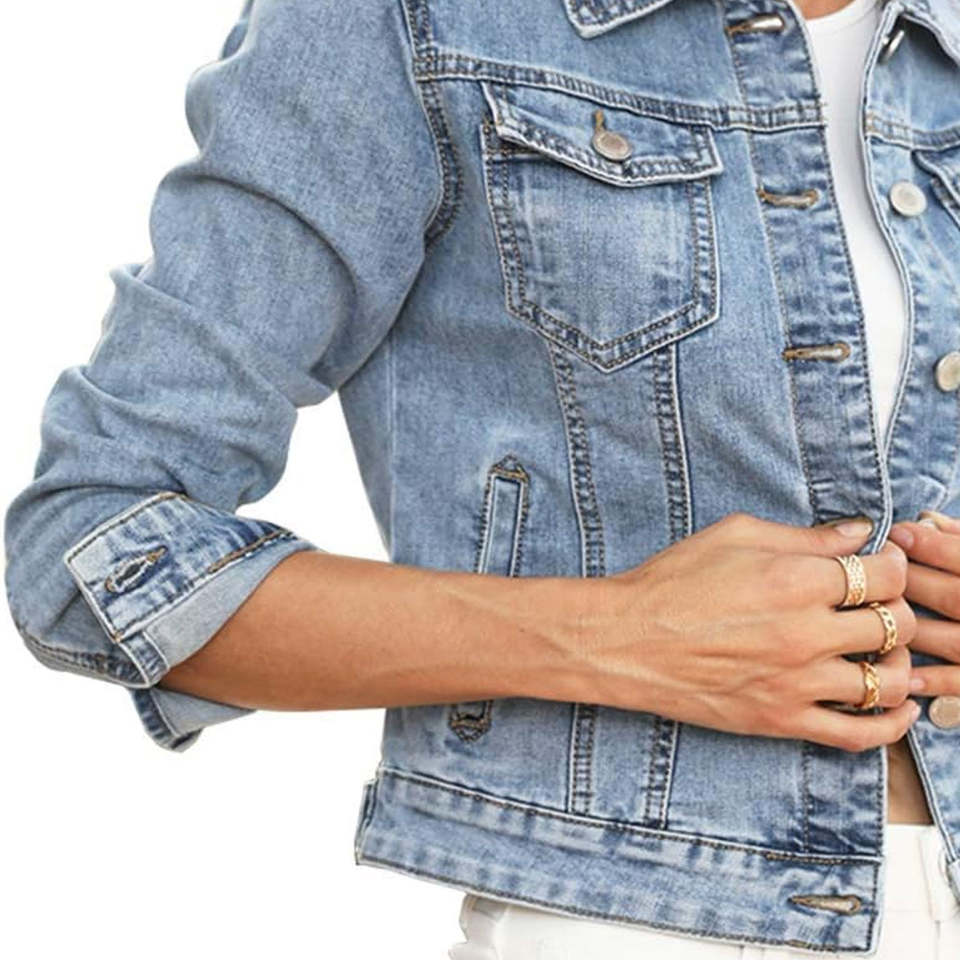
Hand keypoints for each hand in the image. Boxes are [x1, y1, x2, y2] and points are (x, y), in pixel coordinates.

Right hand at [569, 512, 918, 751]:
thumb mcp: (734, 536)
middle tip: (880, 607)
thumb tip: (857, 532)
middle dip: (898, 611)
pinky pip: (859, 734)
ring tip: (883, 653)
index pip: (885, 575)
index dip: (893, 566)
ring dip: (898, 664)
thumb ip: (804, 536)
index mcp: (796, 580)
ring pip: (890, 681)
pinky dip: (891, 725)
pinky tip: (897, 708)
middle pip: (897, 625)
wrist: (626, 640)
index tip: (883, 566)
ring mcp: (796, 682)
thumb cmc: (672, 582)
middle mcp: (805, 633)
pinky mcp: (781, 720)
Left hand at [887, 510, 959, 698]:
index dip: (932, 545)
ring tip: (874, 614)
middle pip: (954, 596)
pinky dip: (933, 679)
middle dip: (911, 582)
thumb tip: (926, 520)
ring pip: (951, 640)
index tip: (896, 532)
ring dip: (910, 629)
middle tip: (875, 572)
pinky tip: (902, 672)